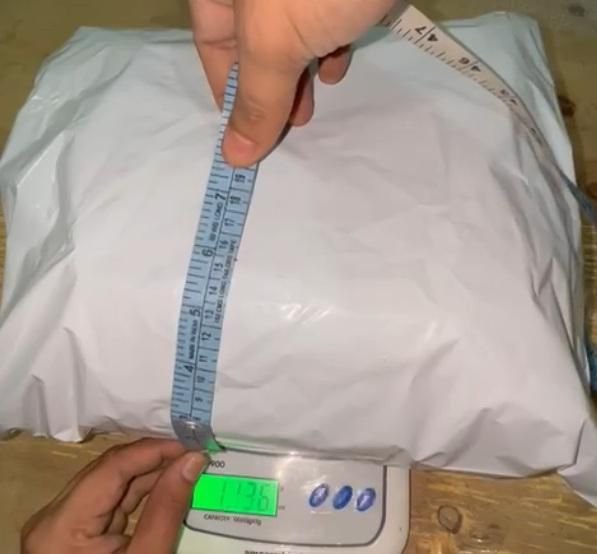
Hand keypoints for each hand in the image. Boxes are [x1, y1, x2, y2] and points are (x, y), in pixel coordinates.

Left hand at [21, 439, 205, 553]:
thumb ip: (167, 508)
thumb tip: (193, 460)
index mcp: (61, 524)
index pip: (112, 467)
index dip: (154, 450)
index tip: (193, 444)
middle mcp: (54, 516)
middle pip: (110, 471)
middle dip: (155, 458)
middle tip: (195, 450)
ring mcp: (62, 524)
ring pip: (111, 483)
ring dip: (151, 473)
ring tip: (188, 463)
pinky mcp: (75, 532)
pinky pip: (111, 501)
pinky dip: (141, 492)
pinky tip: (169, 484)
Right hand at [189, 0, 394, 165]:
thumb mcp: (276, 43)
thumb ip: (257, 102)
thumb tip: (234, 157)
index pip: (211, 43)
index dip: (228, 93)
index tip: (249, 133)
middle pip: (252, 41)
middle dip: (270, 87)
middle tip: (289, 122)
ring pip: (290, 31)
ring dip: (300, 73)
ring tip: (312, 105)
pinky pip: (324, 15)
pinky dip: (328, 44)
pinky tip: (338, 64)